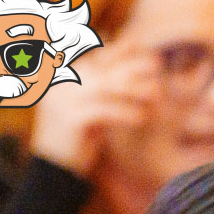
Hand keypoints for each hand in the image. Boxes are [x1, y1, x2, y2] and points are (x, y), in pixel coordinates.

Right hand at [28, 39, 159, 178]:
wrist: (56, 167)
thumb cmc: (79, 136)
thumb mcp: (92, 107)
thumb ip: (105, 86)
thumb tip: (132, 58)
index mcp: (62, 77)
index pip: (92, 57)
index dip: (116, 50)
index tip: (139, 45)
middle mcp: (60, 84)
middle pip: (102, 69)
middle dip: (131, 65)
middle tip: (157, 63)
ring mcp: (63, 100)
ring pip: (105, 88)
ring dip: (134, 89)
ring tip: (157, 92)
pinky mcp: (71, 119)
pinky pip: (104, 112)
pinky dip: (125, 114)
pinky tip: (142, 117)